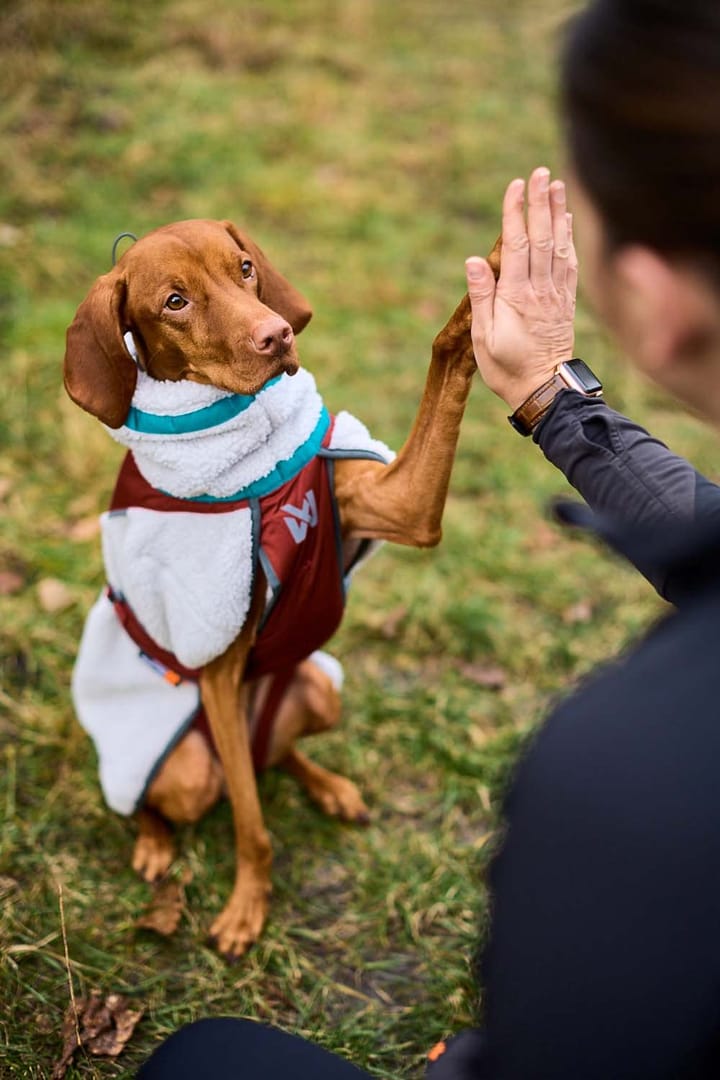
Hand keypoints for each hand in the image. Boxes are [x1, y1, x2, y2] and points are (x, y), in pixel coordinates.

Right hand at [465, 167, 577, 410]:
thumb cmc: (506, 368)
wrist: (543, 390)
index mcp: (517, 296)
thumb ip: (481, 297)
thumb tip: (474, 260)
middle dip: (540, 203)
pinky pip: (568, 262)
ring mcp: (556, 294)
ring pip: (559, 245)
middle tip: (540, 172)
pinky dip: (568, 237)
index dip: (516, 213)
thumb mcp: (483, 338)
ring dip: (557, 213)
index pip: (516, 245)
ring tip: (556, 185)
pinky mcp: (565, 301)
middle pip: (541, 237)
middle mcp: (540, 289)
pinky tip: (566, 220)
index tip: (516, 185)